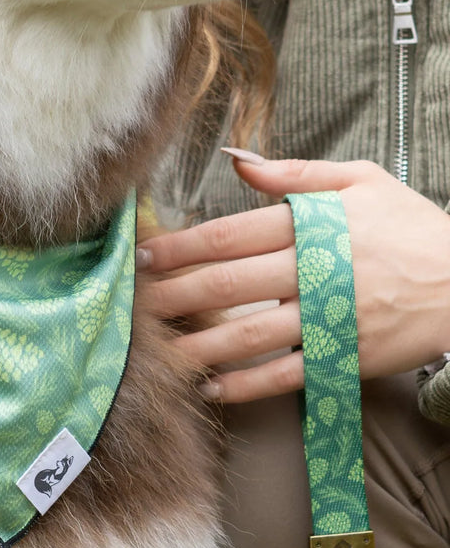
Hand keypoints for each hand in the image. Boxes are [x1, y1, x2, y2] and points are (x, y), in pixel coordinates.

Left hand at [141, 154, 449, 401]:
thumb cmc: (411, 227)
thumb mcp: (361, 181)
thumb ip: (295, 174)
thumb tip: (237, 160)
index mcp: (313, 225)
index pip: (231, 235)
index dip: (184, 246)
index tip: (147, 255)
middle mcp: (315, 271)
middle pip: (229, 285)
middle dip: (176, 294)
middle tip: (136, 303)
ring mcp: (329, 319)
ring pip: (250, 335)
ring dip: (199, 344)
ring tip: (159, 350)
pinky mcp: (343, 358)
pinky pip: (285, 375)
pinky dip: (246, 385)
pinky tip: (211, 388)